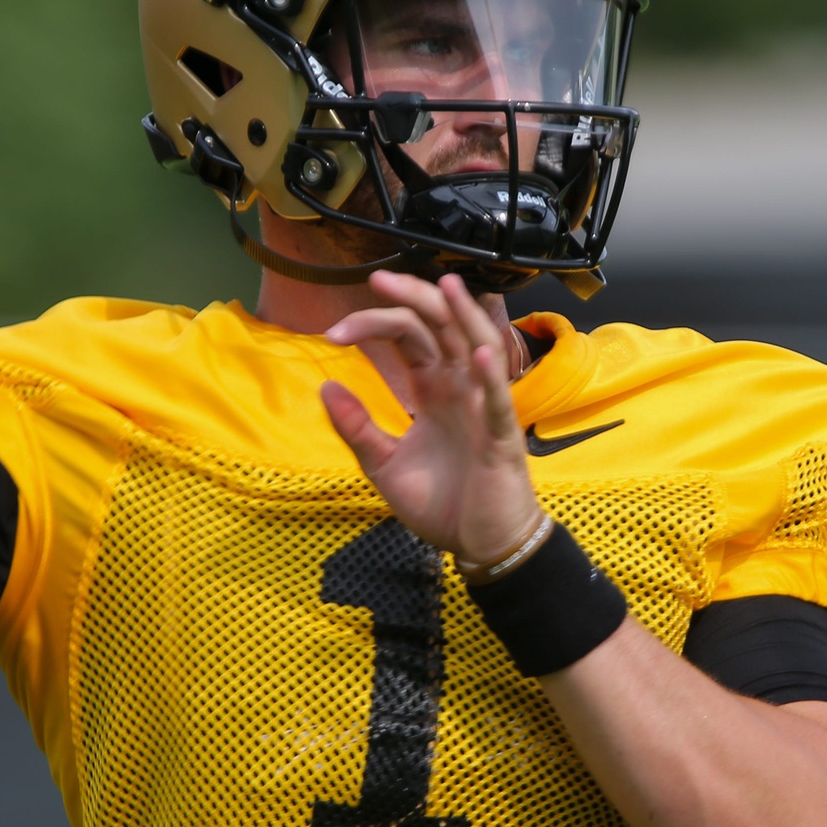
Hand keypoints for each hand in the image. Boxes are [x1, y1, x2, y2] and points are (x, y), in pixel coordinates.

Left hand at [320, 271, 544, 563]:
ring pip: (479, 348)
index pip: (408, 336)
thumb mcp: (384, 465)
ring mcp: (484, 408)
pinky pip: (500, 402)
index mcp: (434, 389)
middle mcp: (461, 388)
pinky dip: (490, 376)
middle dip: (413, 300)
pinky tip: (476, 353)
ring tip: (444, 286)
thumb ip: (356, 427)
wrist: (480, 546)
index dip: (374, 323)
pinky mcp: (501, 439)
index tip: (333, 333)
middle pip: (442, 327)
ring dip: (464, 316)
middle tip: (378, 280)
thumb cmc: (442, 505)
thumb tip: (325, 385)